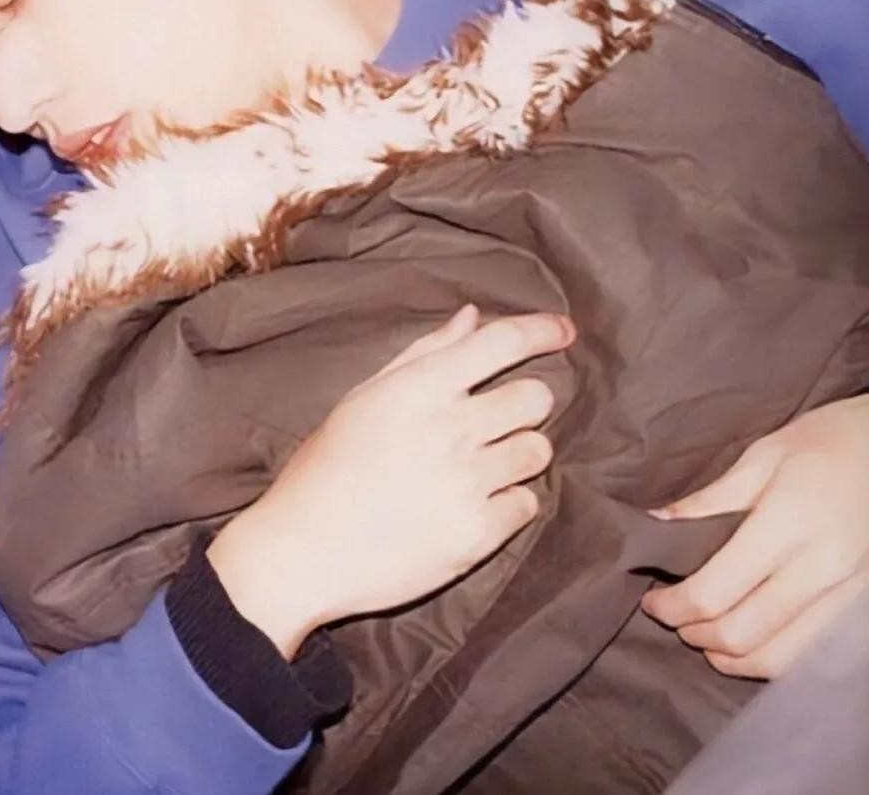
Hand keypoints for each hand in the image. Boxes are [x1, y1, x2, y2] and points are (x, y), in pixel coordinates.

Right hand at [207, 303, 573, 656]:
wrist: (305, 550)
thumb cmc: (329, 465)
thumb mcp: (366, 395)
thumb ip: (425, 353)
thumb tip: (471, 318)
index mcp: (422, 386)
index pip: (503, 342)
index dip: (542, 331)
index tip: (564, 331)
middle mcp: (452, 428)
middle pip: (536, 398)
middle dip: (525, 404)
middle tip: (496, 420)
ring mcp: (468, 483)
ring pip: (538, 452)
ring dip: (519, 454)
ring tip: (484, 467)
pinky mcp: (477, 535)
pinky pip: (526, 506)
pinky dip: (508, 503)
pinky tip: (474, 505)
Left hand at [642, 393, 868, 678]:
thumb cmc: (826, 440)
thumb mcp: (763, 453)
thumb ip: (711, 499)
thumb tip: (659, 524)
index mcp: (788, 524)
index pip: (716, 591)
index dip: (674, 605)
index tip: (653, 599)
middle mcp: (819, 569)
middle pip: (741, 634)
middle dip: (694, 634)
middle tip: (671, 613)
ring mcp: (843, 595)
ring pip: (775, 659)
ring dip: (729, 657)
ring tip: (702, 633)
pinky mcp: (856, 608)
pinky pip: (806, 656)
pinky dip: (767, 659)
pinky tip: (747, 639)